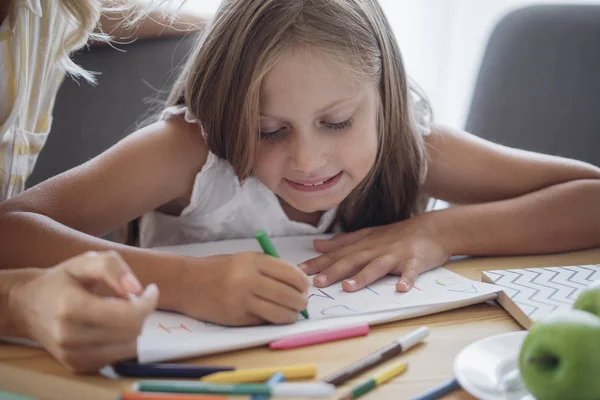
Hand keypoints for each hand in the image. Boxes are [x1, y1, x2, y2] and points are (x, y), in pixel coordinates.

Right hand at [11, 251, 157, 372]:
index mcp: (70, 307)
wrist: (27, 306)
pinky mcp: (77, 366)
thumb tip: (137, 288)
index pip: (126, 315)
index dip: (147, 302)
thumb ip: (112, 267)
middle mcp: (68, 336)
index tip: (151, 289)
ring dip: (134, 327)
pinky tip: (111, 325)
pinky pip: (116, 357)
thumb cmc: (61, 280)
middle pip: (131, 332)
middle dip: (141, 312)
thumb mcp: (85, 261)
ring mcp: (72, 355)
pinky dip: (122, 340)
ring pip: (128, 348)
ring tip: (121, 310)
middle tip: (134, 297)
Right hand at [179, 252, 308, 325]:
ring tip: (292, 314)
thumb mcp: (243, 259)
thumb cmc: (218, 269)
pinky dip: (273, 321)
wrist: (186, 282)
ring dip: (291, 315)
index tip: (304, 288)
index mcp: (252, 261)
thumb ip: (268, 268)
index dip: (302, 284)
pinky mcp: (236, 318)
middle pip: (288, 295)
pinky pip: (264, 321)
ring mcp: (241, 300)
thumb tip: (297, 284)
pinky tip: (273, 317)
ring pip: (280, 312)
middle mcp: (248, 279)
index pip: (290, 274)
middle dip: (301, 302)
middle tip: (302, 304)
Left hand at [299, 215, 450, 291]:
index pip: (337, 254)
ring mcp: (396, 255)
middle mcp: (376, 248)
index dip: (318, 263)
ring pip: (377, 266)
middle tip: (316, 282)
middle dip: (333, 271)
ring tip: (348, 287)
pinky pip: (410, 271)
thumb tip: (316, 245)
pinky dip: (407, 279)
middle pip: (352, 260)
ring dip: (363, 276)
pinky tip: (401, 288)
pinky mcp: (415, 261)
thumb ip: (342, 242)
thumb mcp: (367, 235)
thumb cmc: (397, 234)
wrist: (432, 229)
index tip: (299, 271)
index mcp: (364, 244)